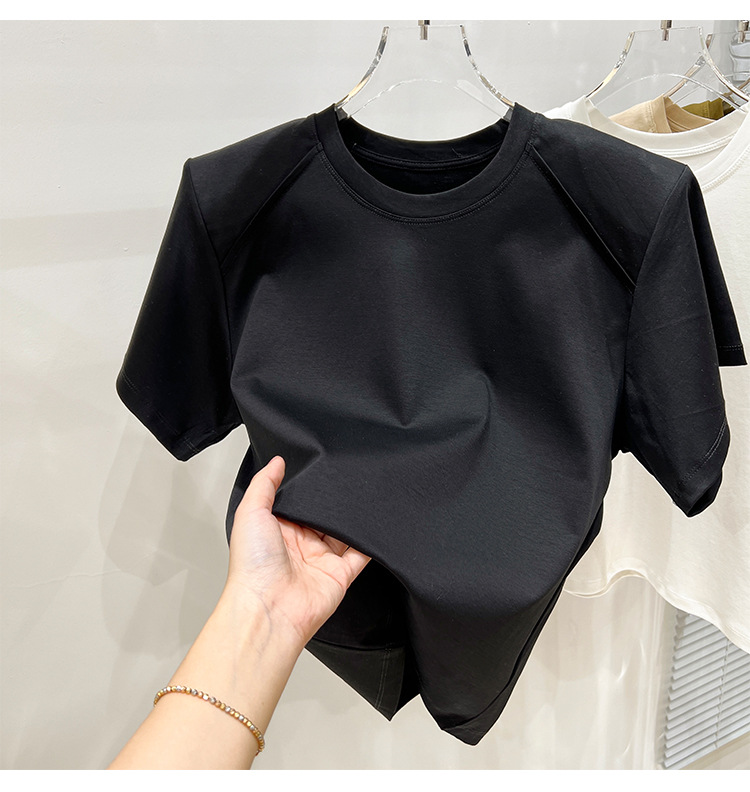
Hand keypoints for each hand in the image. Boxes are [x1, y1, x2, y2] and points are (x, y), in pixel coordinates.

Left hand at [223, 455, 370, 646]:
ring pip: (344, 533)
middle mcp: (299, 545)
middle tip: (345, 480)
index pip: (297, 503)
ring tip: (362, 496)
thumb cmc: (252, 567)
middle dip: (333, 502)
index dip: (307, 489)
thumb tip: (277, 462)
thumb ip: (264, 484)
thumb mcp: (250, 512)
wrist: (269, 608)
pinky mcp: (340, 574)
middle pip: (323, 516)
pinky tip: (375, 525)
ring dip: (352, 519)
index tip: (320, 469)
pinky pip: (361, 555)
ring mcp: (321, 560)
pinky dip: (371, 542)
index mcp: (277, 530)